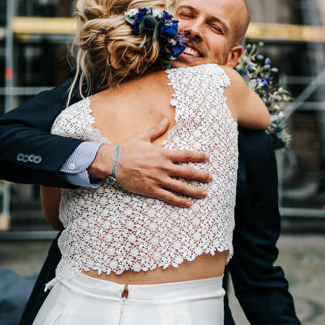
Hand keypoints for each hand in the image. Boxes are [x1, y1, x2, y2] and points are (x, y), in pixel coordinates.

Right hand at [91, 118, 211, 206]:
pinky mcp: (151, 190)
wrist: (113, 163)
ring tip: (204, 194)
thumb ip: (156, 130)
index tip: (207, 157)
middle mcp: (163, 167)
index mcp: (163, 154)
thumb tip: (166, 120)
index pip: (185, 155)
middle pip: (187, 172)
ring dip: (194, 190)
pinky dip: (179, 201)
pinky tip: (188, 204)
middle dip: (201, 176)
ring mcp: (158, 180)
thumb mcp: (143, 137)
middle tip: (211, 178)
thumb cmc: (128, 150)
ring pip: (180, 187)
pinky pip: (168, 197)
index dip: (198, 156)